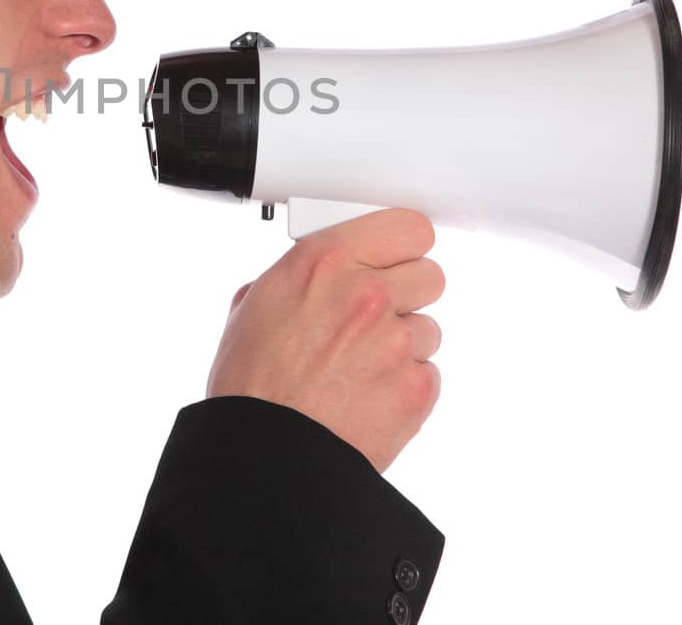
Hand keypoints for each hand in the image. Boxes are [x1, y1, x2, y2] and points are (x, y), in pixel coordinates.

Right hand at [206, 208, 444, 472]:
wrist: (267, 455)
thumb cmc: (252, 386)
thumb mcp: (254, 306)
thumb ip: (299, 277)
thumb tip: (318, 274)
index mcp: (323, 262)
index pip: (407, 226)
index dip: (401, 245)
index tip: (395, 255)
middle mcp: (365, 293)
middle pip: (429, 274)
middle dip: (407, 293)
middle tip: (377, 316)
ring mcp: (396, 341)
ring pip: (428, 327)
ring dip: (403, 344)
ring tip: (359, 369)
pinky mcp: (416, 387)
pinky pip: (428, 372)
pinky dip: (404, 384)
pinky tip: (367, 397)